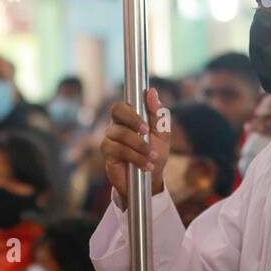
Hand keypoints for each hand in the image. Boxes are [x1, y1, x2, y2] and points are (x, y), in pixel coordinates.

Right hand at [100, 88, 167, 210]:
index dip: (135, 106)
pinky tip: (145, 165)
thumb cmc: (156, 152)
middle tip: (147, 131)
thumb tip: (152, 92)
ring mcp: (110, 137)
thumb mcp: (163, 133)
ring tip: (152, 156)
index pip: (126, 103)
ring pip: (120, 132)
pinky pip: (118, 149)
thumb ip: (158, 114)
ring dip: (140, 145)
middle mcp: (117, 124)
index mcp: (131, 117)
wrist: (150, 178)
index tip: (148, 116)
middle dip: (133, 119)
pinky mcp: (107, 152)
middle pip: (117, 109)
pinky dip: (135, 157)